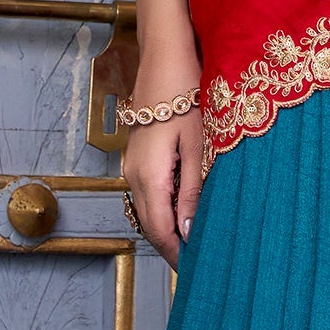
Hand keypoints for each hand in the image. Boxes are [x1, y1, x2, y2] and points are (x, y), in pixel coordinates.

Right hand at [124, 108, 207, 264]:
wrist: (164, 60)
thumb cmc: (186, 97)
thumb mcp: (197, 147)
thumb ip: (191, 191)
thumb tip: (189, 231)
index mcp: (149, 176)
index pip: (159, 230)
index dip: (175, 253)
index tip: (194, 270)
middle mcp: (134, 175)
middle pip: (149, 224)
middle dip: (171, 246)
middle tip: (198, 261)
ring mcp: (132, 166)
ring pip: (146, 210)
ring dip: (166, 228)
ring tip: (194, 241)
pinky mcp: (137, 158)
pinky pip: (146, 194)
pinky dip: (162, 210)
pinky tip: (182, 211)